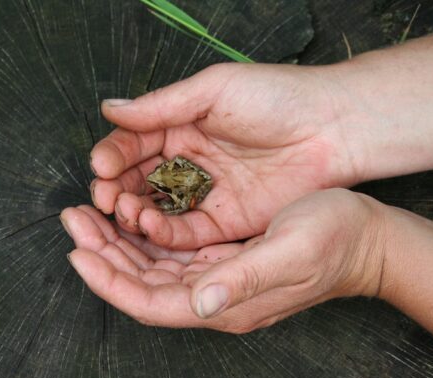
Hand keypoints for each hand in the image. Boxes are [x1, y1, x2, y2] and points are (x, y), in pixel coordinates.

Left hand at [61, 189, 385, 332]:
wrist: (366, 238)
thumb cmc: (335, 240)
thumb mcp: (292, 252)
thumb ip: (245, 279)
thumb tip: (200, 302)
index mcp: (225, 302)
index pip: (150, 302)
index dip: (109, 281)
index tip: (77, 251)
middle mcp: (215, 297)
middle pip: (142, 286)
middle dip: (103, 256)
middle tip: (74, 219)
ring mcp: (219, 281)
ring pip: (152, 270)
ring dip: (118, 245)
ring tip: (90, 214)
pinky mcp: (224, 263)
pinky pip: (171, 256)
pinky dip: (144, 237)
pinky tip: (130, 214)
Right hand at [88, 63, 358, 249]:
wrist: (332, 128)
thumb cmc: (277, 97)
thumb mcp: (214, 90)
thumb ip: (162, 106)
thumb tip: (110, 109)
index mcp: (181, 125)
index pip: (133, 144)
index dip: (113, 157)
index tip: (100, 167)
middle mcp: (188, 162)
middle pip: (139, 182)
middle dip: (117, 190)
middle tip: (104, 198)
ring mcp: (206, 194)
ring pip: (157, 210)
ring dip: (134, 214)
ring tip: (122, 212)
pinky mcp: (224, 222)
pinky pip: (186, 233)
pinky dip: (164, 233)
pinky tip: (149, 227)